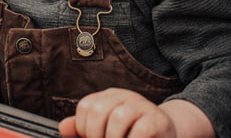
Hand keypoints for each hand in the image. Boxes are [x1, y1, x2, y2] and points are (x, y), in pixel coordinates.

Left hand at [58, 89, 213, 137]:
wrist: (166, 135)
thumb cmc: (133, 135)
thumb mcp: (106, 131)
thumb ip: (84, 129)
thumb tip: (63, 127)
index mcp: (110, 97)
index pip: (86, 106)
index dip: (84, 128)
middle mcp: (125, 96)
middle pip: (99, 109)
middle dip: (96, 135)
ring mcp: (142, 106)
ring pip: (118, 118)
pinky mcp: (157, 119)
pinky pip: (140, 130)